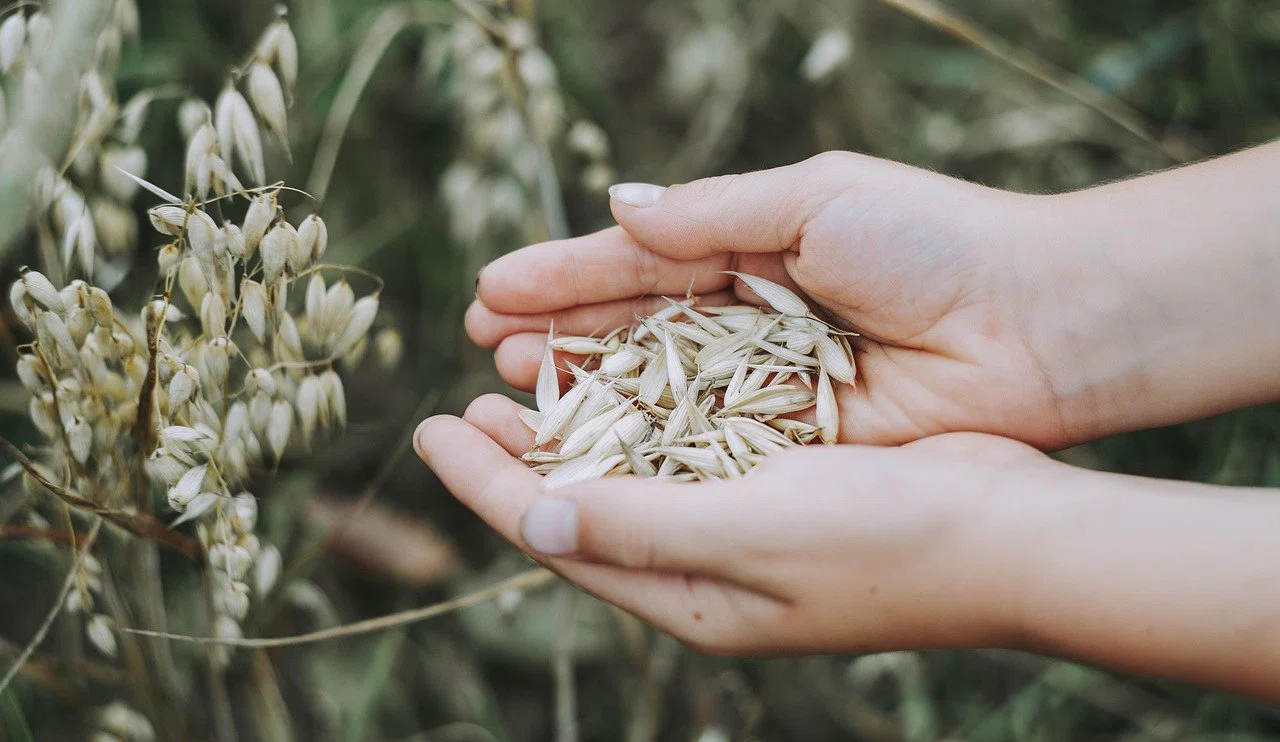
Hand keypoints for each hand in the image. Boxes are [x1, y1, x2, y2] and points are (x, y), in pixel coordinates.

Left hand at [415, 394, 1046, 654]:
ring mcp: (745, 529)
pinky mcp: (782, 485)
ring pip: (632, 474)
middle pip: (584, 507)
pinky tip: (623, 377)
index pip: (558, 536)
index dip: (484, 484)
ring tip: (522, 383)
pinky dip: (643, 414)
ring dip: (575, 428)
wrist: (1014, 533)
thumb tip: (530, 516)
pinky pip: (687, 449)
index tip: (426, 429)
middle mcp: (707, 568)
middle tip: (463, 403)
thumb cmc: (889, 541)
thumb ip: (640, 526)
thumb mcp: (753, 533)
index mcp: (690, 597)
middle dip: (518, 457)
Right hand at [467, 152, 1082, 447]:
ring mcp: (766, 384)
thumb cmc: (932, 242)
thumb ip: (710, 213)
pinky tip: (588, 443)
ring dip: (586, 389)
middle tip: (485, 346)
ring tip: (513, 388)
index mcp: (752, 246)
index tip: (491, 290)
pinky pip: (704, 442)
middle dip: (560, 334)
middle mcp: (748, 318)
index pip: (637, 262)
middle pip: (633, 329)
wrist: (1037, 324)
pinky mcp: (792, 441)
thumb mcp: (814, 200)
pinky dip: (648, 442)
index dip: (564, 276)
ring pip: (657, 390)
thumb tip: (616, 207)